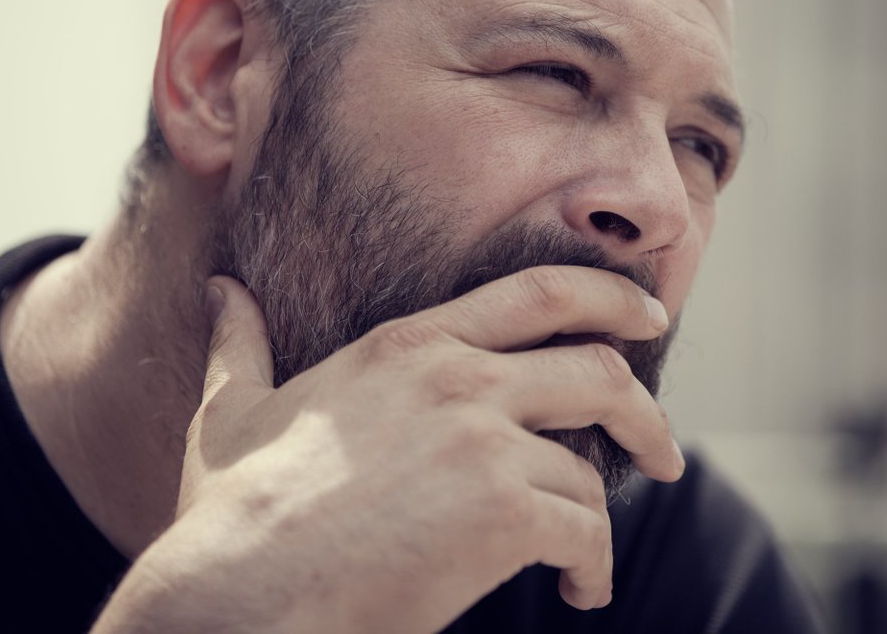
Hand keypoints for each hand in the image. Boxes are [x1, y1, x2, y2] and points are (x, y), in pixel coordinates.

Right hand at [94, 266, 683, 632]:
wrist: (236, 596)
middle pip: (600, 371)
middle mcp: (457, 377)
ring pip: (590, 471)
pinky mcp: (504, 511)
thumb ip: (240, 343)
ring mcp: (484, 441)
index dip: (610, 297)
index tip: (649, 314)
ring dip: (597, 522)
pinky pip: (587, 533)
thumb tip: (221, 289)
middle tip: (665, 453)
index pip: (541, 291)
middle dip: (647, 414)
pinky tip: (574, 589)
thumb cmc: (230, 516)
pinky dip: (594, 567)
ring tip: (578, 559)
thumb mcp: (232, 413)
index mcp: (409, 344)